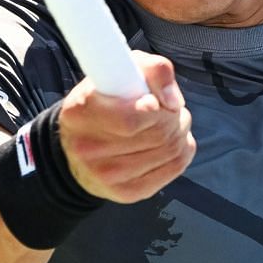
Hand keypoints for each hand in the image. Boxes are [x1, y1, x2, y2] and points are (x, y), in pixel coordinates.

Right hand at [57, 52, 195, 202]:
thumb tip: (173, 101)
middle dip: (173, 116)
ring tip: (172, 122)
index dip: (155, 107)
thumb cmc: (105, 100)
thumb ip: (152, 69)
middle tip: (170, 108)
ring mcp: (107, 175)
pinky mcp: (127, 192)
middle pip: (157, 134)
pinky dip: (183, 150)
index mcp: (79, 113)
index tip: (155, 100)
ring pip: (170, 150)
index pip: (130, 119)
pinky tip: (174, 141)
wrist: (79, 149)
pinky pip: (174, 168)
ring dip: (180, 131)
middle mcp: (88, 149)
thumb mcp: (121, 70)